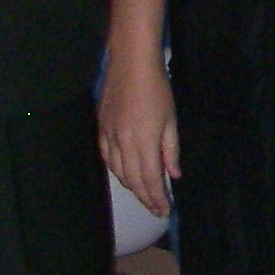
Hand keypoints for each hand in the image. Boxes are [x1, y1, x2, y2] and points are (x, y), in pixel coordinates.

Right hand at [97, 54, 181, 216]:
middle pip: (133, 180)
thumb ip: (171, 150)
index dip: (157, 198)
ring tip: (143, 195)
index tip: (164, 210)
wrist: (131, 64)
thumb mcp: (171, 120)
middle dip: (145, 197)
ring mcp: (109, 136)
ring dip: (131, 187)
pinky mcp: (101, 128)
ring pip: (118, 172)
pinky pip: (106, 158)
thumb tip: (174, 175)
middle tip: (156, 209)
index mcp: (144, 142)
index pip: (150, 179)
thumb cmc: (157, 88)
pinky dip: (115, 170)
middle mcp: (124, 144)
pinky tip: (123, 175)